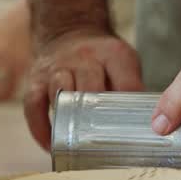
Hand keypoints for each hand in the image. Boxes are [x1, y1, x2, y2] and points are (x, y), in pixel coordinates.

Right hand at [23, 28, 143, 148]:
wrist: (70, 31)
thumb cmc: (102, 58)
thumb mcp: (124, 62)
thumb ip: (132, 87)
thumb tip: (146, 123)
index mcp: (112, 54)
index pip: (125, 82)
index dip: (129, 108)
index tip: (133, 131)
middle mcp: (83, 58)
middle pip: (90, 87)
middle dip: (96, 116)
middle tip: (103, 144)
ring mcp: (57, 68)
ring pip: (60, 93)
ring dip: (68, 121)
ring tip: (74, 148)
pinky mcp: (36, 79)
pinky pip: (34, 105)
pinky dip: (41, 127)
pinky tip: (50, 146)